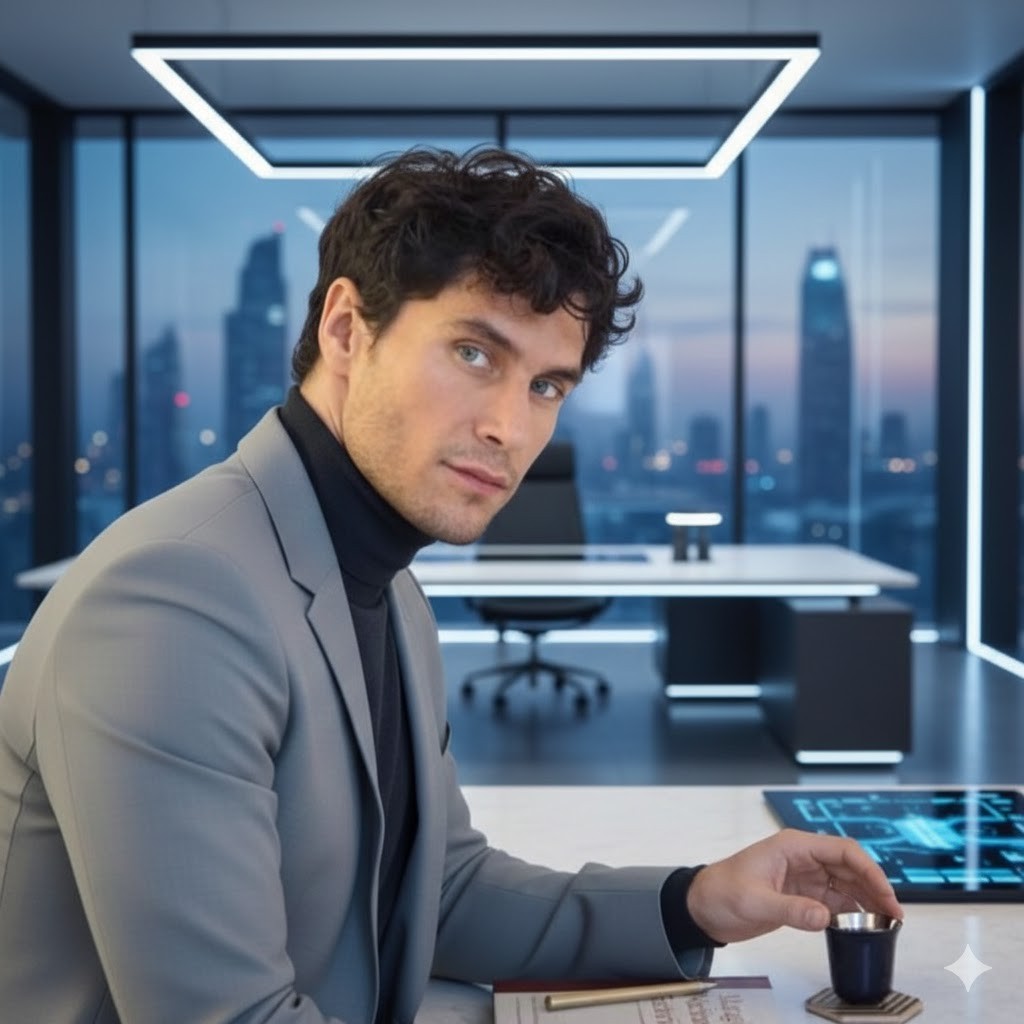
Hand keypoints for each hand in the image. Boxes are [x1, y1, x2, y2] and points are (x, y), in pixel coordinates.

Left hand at [686, 828, 903, 944]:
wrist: (703, 907)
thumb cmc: (721, 892)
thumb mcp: (754, 901)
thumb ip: (791, 909)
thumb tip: (826, 917)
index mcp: (793, 846)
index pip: (842, 850)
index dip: (869, 870)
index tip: (886, 895)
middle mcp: (803, 858)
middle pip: (849, 867)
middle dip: (874, 887)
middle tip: (894, 915)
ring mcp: (804, 876)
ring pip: (846, 883)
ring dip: (866, 900)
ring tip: (886, 924)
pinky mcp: (801, 895)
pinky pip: (834, 900)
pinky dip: (851, 912)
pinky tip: (862, 927)